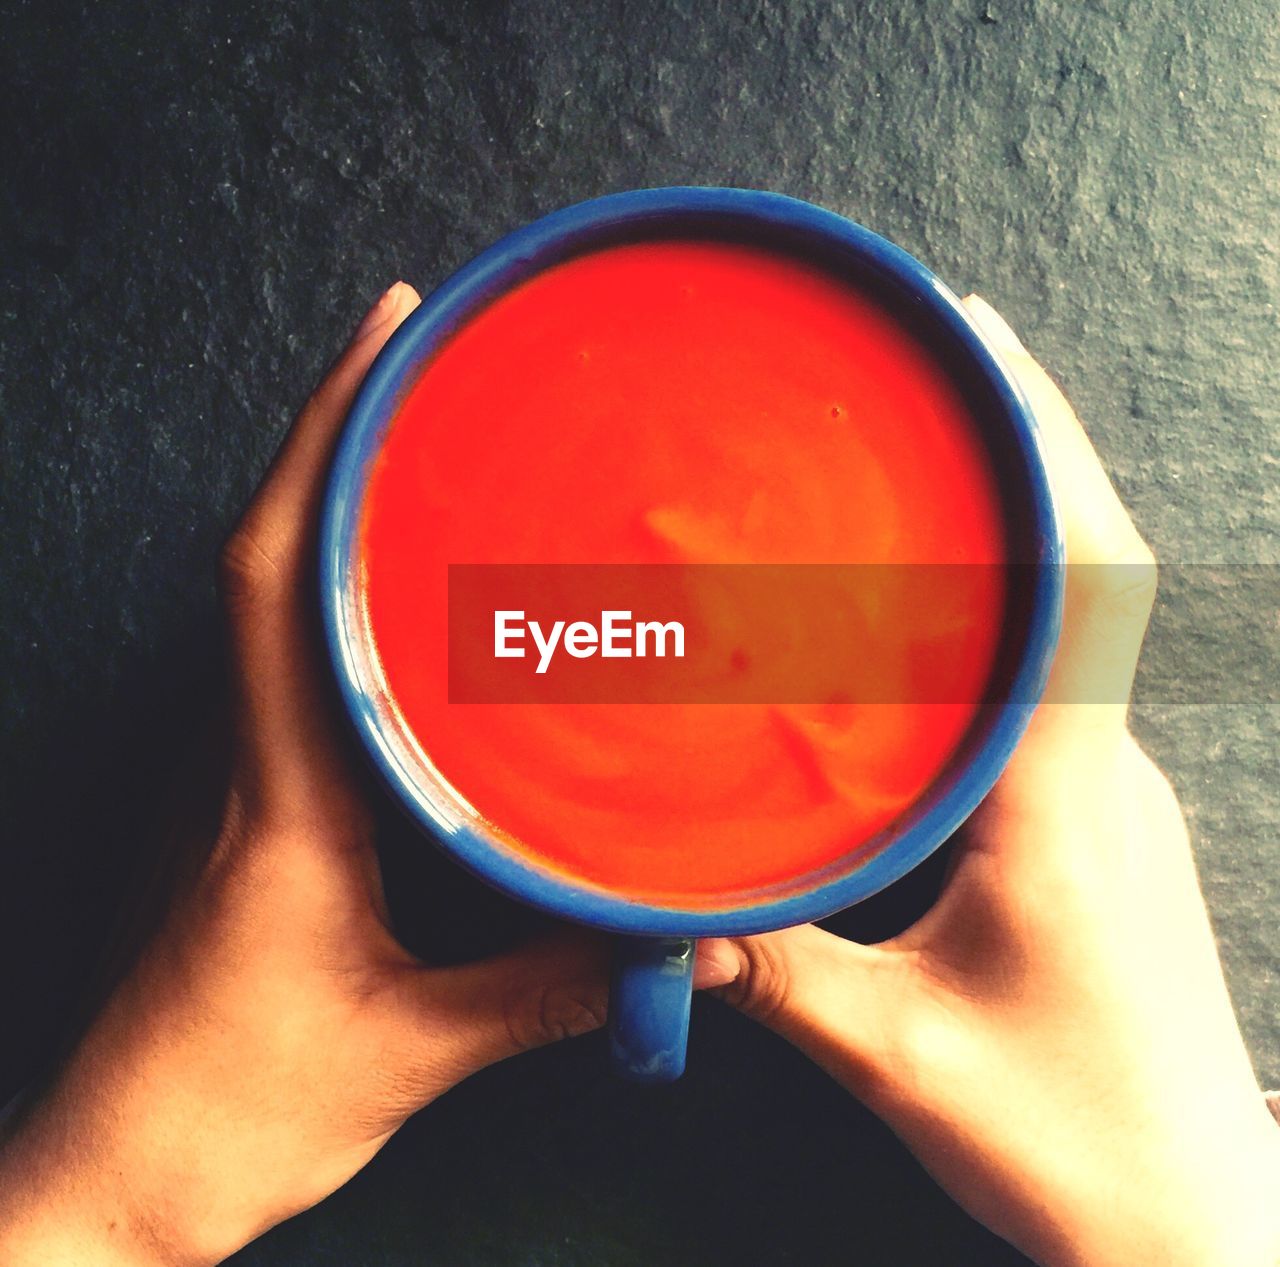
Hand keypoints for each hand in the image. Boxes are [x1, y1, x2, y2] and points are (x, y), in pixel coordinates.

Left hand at [0, 284, 739, 1266]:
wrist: (124, 1178)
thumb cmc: (232, 1111)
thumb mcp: (410, 1051)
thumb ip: (553, 989)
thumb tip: (690, 947)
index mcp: (282, 790)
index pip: (281, 576)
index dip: (325, 444)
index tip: (384, 344)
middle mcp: (257, 761)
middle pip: (277, 553)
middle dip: (340, 433)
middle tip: (423, 353)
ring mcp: (253, 783)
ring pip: (281, 604)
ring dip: (339, 501)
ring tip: (425, 437)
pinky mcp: (265, 815)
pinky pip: (302, 670)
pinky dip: (347, 594)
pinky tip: (409, 594)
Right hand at [713, 297, 1279, 1266]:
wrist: (1190, 1220)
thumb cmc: (1075, 1140)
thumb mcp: (896, 1055)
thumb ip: (775, 969)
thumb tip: (669, 914)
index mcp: (1065, 795)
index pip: (1085, 580)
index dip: (1041, 446)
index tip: (978, 347)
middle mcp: (1100, 767)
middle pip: (1086, 563)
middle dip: (1019, 444)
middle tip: (927, 364)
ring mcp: (1103, 790)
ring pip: (1072, 620)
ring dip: (1014, 520)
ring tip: (917, 456)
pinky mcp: (1087, 821)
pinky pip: (1050, 681)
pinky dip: (1001, 609)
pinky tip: (927, 611)